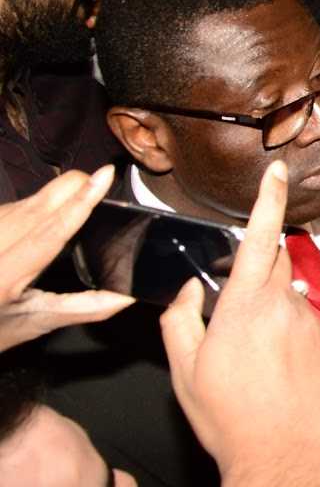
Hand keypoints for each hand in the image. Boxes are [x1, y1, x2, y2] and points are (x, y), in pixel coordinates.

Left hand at [0, 165, 132, 352]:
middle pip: (42, 202)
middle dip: (76, 186)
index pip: (50, 232)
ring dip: (58, 198)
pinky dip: (40, 206)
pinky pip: (19, 202)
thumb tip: (128, 294)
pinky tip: (41, 224)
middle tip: (103, 185)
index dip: (81, 203)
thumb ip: (85, 308)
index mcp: (3, 277)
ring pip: (31, 197)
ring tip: (70, 217)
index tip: (105, 175)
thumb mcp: (36, 323)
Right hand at [159, 162, 319, 485]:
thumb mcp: (185, 371)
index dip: (269, 199)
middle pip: (272, 266)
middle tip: (235, 317)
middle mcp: (286, 306)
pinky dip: (289, 337)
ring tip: (255, 364)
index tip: (276, 171)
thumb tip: (191, 291)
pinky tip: (277, 372)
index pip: (261, 236)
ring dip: (270, 315)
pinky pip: (305, 325)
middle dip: (254, 275)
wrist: (282, 458)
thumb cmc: (230, 418)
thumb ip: (181, 320)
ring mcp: (313, 324)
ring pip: (287, 300)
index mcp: (247, 306)